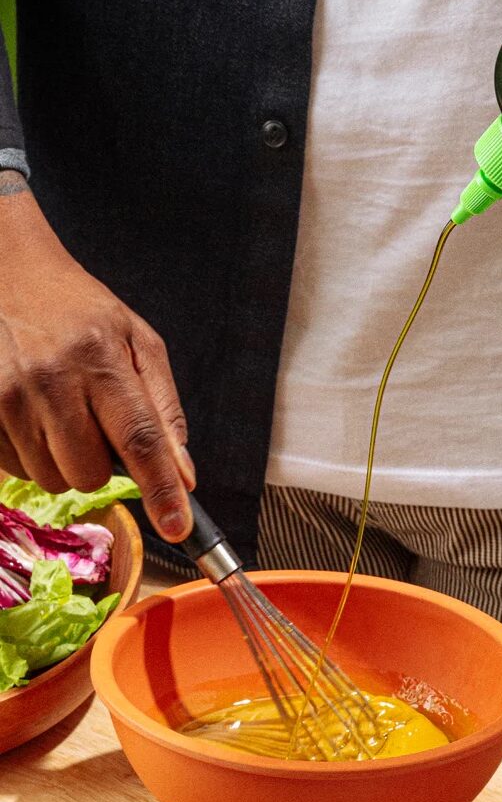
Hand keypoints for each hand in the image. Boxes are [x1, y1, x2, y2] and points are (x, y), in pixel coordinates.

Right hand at [0, 172, 194, 541]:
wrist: (8, 275)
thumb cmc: (80, 311)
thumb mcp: (137, 342)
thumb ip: (164, 407)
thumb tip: (184, 473)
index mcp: (100, 358)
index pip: (139, 438)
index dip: (161, 490)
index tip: (178, 527)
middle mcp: (50, 379)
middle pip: (89, 473)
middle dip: (101, 464)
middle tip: (96, 424)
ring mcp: (6, 397)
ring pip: (50, 478)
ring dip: (64, 460)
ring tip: (62, 413)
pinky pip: (14, 470)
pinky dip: (31, 455)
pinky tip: (33, 416)